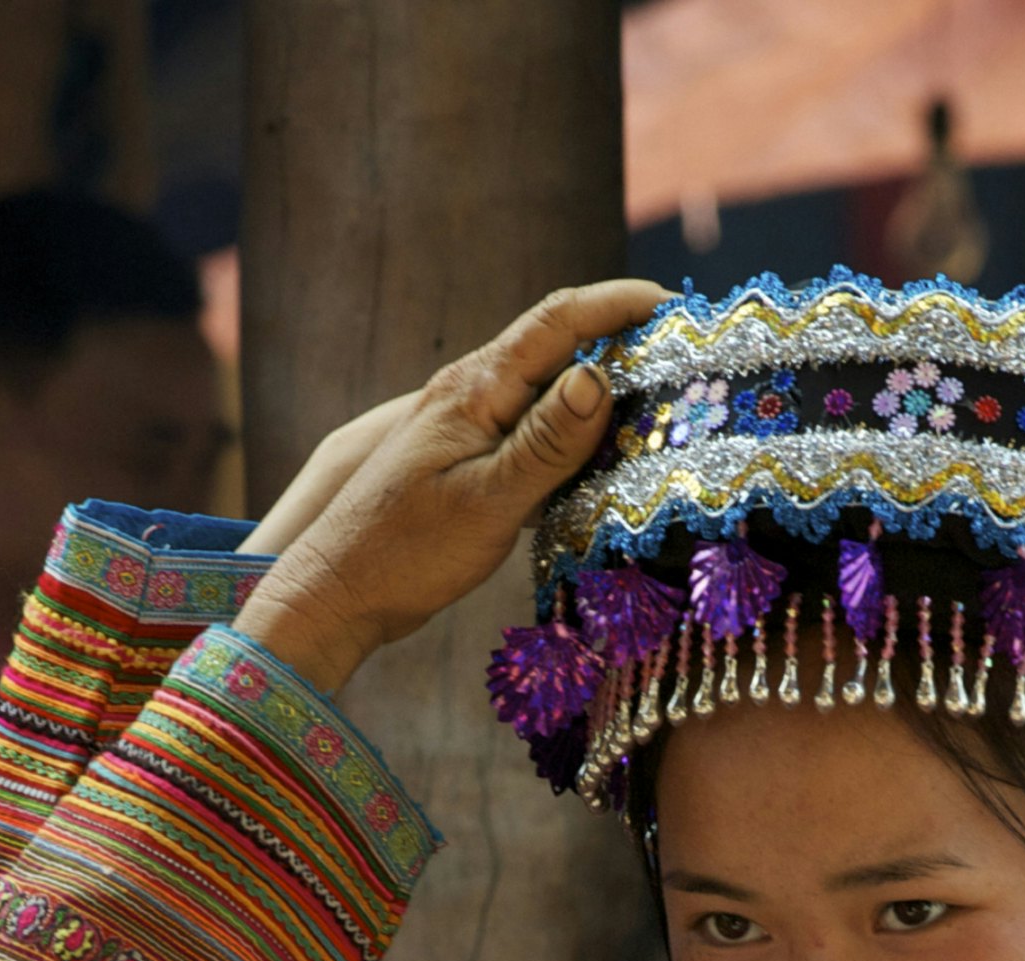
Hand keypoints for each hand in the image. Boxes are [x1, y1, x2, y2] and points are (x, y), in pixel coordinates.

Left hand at [235, 277, 668, 694]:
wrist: (337, 592)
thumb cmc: (405, 551)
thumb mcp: (487, 500)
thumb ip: (545, 441)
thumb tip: (598, 376)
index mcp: (476, 389)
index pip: (558, 320)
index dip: (619, 304)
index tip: (676, 307)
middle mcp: (472, 393)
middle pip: (559, 346)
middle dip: (622, 341)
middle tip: (687, 359)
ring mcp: (469, 425)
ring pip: (549, 391)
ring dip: (603, 391)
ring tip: (661, 406)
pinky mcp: (469, 460)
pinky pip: (535, 431)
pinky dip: (576, 436)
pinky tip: (604, 463)